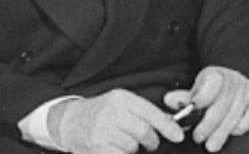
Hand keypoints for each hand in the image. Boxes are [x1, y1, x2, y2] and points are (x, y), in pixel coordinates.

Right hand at [50, 89, 183, 153]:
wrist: (70, 121)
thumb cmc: (101, 112)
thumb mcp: (122, 104)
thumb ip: (144, 112)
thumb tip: (171, 124)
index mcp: (121, 99)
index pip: (151, 113)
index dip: (168, 126)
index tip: (178, 136)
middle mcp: (111, 112)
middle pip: (144, 132)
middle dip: (151, 141)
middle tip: (150, 143)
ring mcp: (101, 130)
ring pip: (132, 146)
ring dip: (133, 149)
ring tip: (124, 142)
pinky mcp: (96, 146)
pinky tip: (116, 149)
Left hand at [163, 66, 248, 151]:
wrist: (235, 83)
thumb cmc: (212, 91)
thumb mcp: (197, 91)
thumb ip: (183, 98)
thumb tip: (169, 101)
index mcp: (215, 74)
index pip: (212, 83)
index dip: (204, 96)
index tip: (194, 109)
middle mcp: (233, 80)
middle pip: (222, 104)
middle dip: (209, 124)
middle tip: (198, 138)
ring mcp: (247, 89)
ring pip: (235, 114)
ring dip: (222, 132)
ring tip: (211, 145)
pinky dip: (240, 127)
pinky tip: (231, 132)